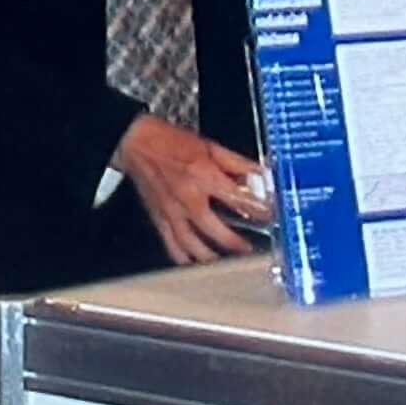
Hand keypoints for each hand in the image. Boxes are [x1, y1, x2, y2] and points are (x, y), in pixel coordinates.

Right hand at [116, 115, 276, 266]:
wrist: (137, 142)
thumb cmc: (170, 142)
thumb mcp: (211, 147)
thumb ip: (238, 164)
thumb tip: (260, 175)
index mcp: (204, 176)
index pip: (238, 200)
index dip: (258, 209)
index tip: (268, 215)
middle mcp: (188, 198)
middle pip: (216, 231)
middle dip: (235, 243)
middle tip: (248, 248)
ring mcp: (172, 211)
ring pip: (193, 245)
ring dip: (212, 257)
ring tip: (225, 260)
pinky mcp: (159, 218)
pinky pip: (172, 246)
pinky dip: (184, 258)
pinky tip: (195, 262)